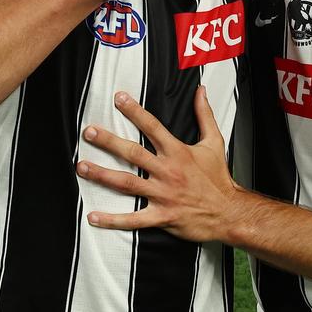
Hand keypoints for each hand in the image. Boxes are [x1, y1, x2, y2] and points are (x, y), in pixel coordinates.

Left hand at [77, 87, 242, 241]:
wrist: (229, 212)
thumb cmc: (219, 178)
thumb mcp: (214, 142)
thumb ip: (204, 115)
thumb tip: (200, 91)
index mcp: (177, 152)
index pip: (152, 126)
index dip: (134, 111)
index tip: (118, 98)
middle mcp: (167, 171)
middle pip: (133, 153)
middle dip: (109, 141)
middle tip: (89, 132)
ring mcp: (163, 195)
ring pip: (127, 183)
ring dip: (102, 175)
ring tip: (82, 167)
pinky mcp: (162, 216)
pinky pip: (133, 219)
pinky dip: (112, 220)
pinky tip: (93, 216)